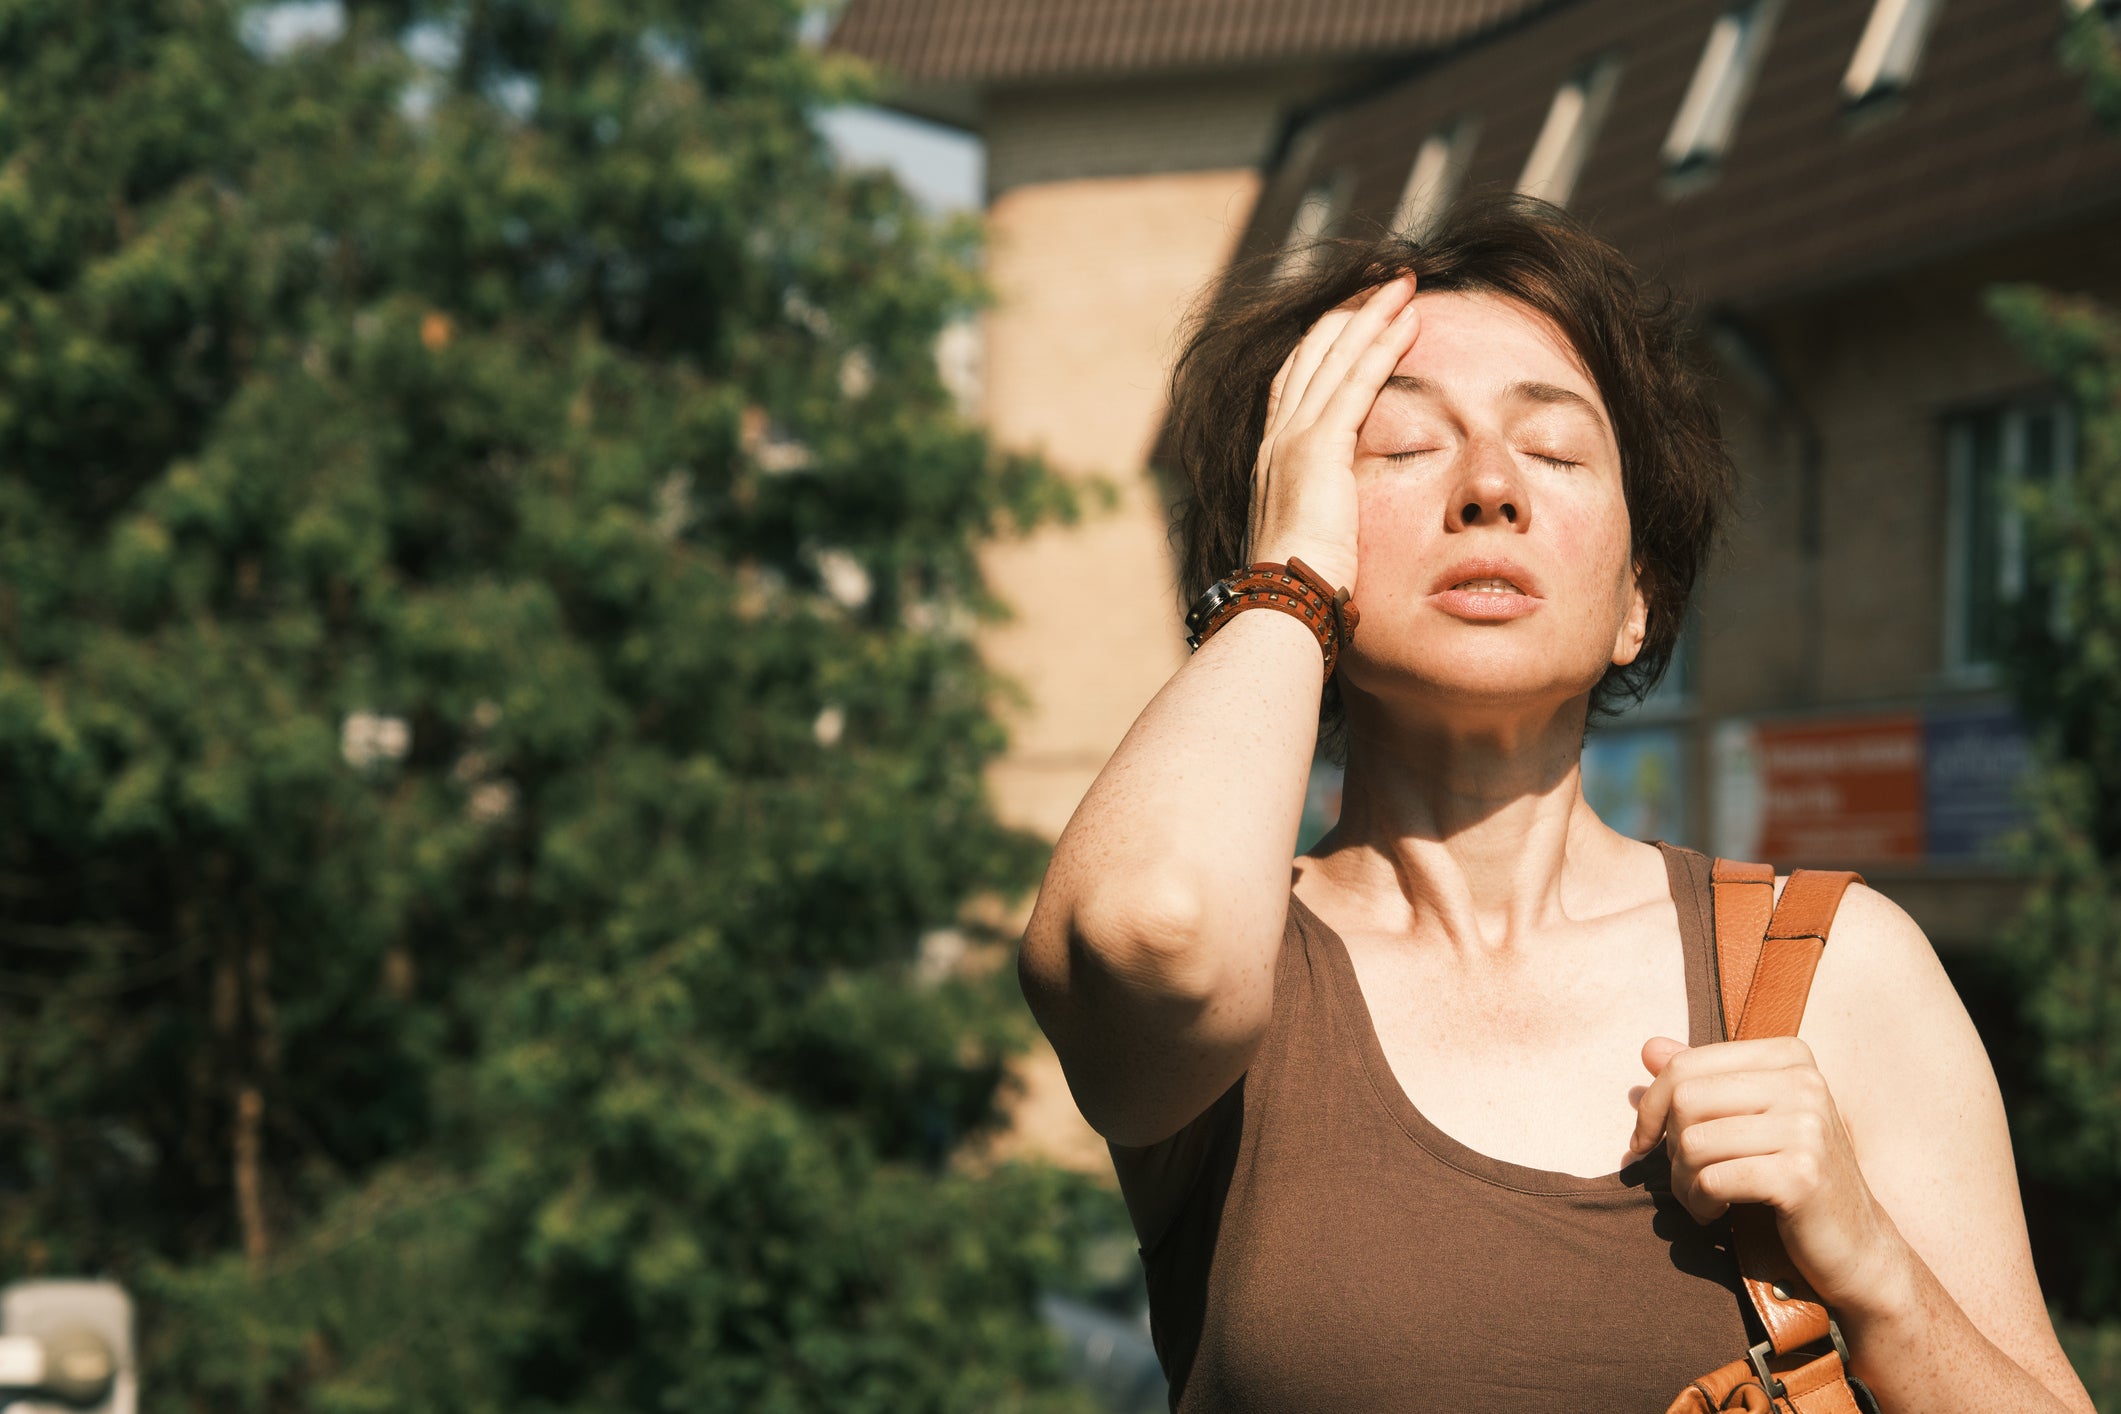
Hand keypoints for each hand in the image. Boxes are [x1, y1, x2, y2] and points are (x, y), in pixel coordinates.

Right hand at [1248, 274, 1423, 591]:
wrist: (1283, 603)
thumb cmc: (1301, 586)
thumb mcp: (1310, 539)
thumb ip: (1324, 515)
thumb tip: (1341, 523)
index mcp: (1272, 458)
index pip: (1297, 382)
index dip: (1325, 345)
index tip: (1354, 319)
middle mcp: (1277, 438)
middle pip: (1312, 355)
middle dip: (1349, 315)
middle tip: (1384, 285)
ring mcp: (1295, 439)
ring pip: (1336, 357)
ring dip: (1372, 316)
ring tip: (1404, 286)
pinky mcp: (1320, 447)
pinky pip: (1358, 382)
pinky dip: (1383, 346)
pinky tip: (1410, 320)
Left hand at [1627, 1035, 1913, 1314]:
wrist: (1857, 1246)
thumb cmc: (1792, 1176)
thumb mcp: (1749, 1119)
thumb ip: (1702, 1081)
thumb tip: (1648, 1048)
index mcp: (1789, 1056)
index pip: (1686, 1065)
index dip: (1651, 1106)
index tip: (1645, 1141)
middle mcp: (1804, 1082)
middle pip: (1685, 1100)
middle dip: (1668, 1147)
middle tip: (1686, 1177)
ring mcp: (1807, 1127)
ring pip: (1693, 1142)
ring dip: (1683, 1181)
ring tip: (1703, 1198)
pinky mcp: (1801, 1175)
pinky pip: (1713, 1180)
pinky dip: (1700, 1202)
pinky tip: (1716, 1212)